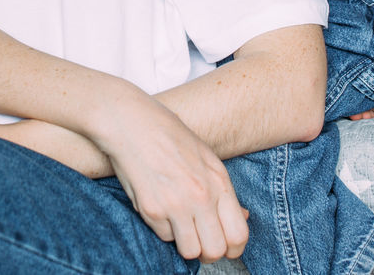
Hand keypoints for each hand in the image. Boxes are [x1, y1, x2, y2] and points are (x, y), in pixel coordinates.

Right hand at [91, 94, 248, 262]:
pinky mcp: (151, 210)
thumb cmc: (168, 135)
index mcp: (219, 181)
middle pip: (216, 251)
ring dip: (186, 243)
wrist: (131, 122)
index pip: (239, 235)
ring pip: (190, 251)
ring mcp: (176, 205)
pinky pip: (164, 236)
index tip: (225, 245)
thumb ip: (224, 190)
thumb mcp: (206, 157)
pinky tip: (160, 206)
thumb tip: (242, 216)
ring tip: (180, 225)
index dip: (234, 248)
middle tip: (201, 240)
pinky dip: (163, 228)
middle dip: (209, 251)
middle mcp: (201, 196)